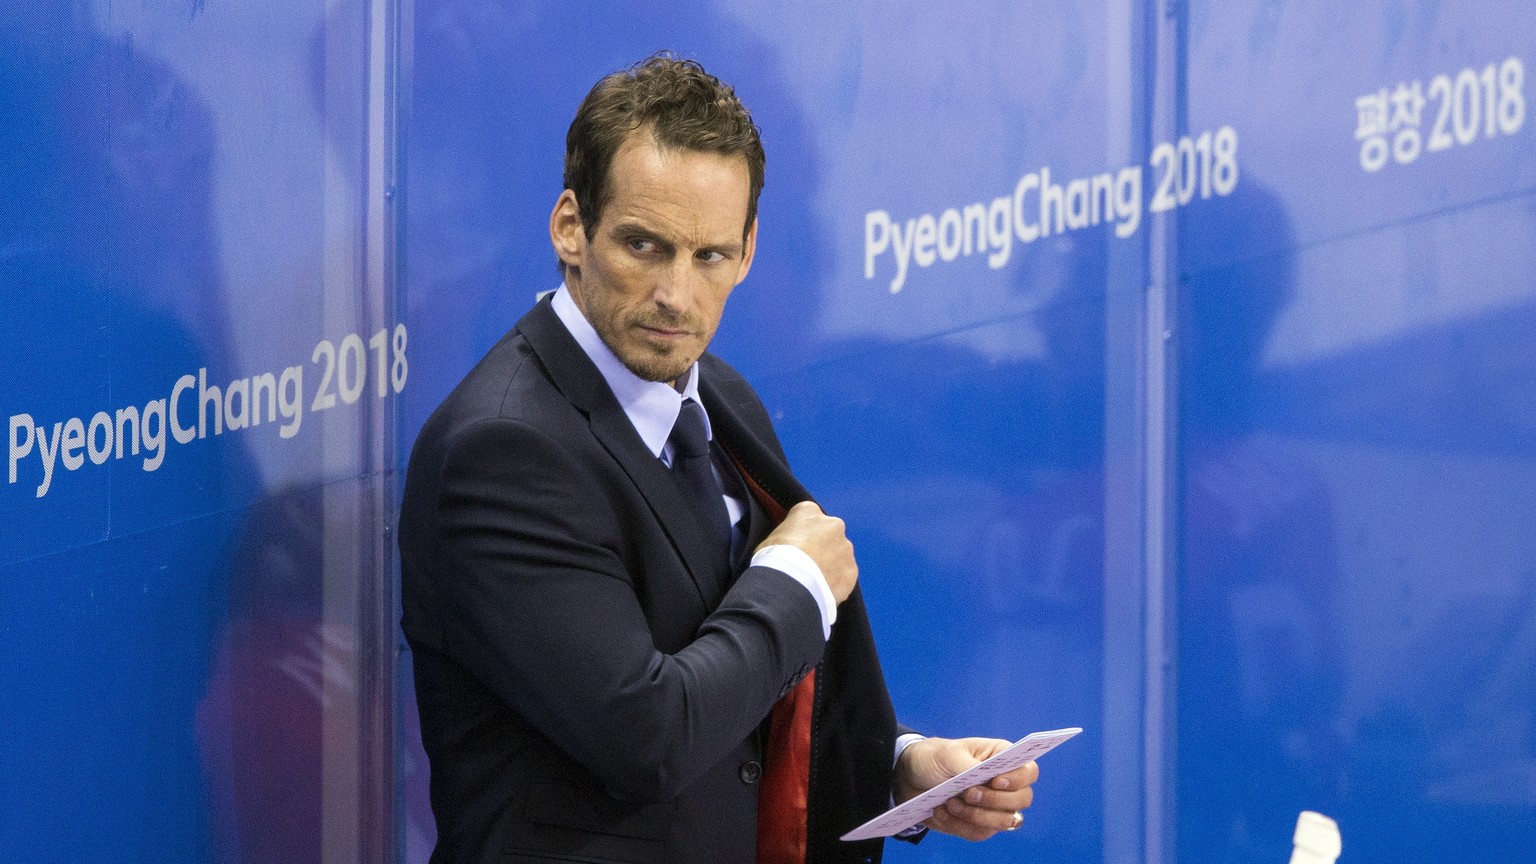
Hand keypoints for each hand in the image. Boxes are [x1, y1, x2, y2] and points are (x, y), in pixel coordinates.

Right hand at [759, 501, 857, 602]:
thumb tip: (787, 547)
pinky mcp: (852, 569)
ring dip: (830, 564)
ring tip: (813, 581)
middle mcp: (832, 524)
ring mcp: (845, 547)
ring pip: (839, 554)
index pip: (806, 516)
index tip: (794, 546)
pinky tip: (822, 590)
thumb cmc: (774, 559)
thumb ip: (786, 537)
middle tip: (806, 564)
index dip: (800, 533)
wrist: (790, 584)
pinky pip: (844, 574)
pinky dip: (836, 581)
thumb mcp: (770, 540)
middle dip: (820, 547)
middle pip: (828, 533)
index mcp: (809, 511)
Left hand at [894, 737, 1038, 841]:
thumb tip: (981, 779)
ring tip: (950, 802)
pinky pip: (980, 833)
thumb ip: (967, 765)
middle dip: (994, 800)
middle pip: (1022, 800)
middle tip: (967, 793)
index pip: (1029, 771)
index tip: (996, 781)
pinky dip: (959, 825)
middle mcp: (1004, 785)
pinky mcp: (979, 824)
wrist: (911, 777)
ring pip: (1004, 821)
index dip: (1018, 779)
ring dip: (976, 815)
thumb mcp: (948, 753)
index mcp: (1002, 758)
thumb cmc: (935, 757)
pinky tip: (942, 811)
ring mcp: (994, 807)